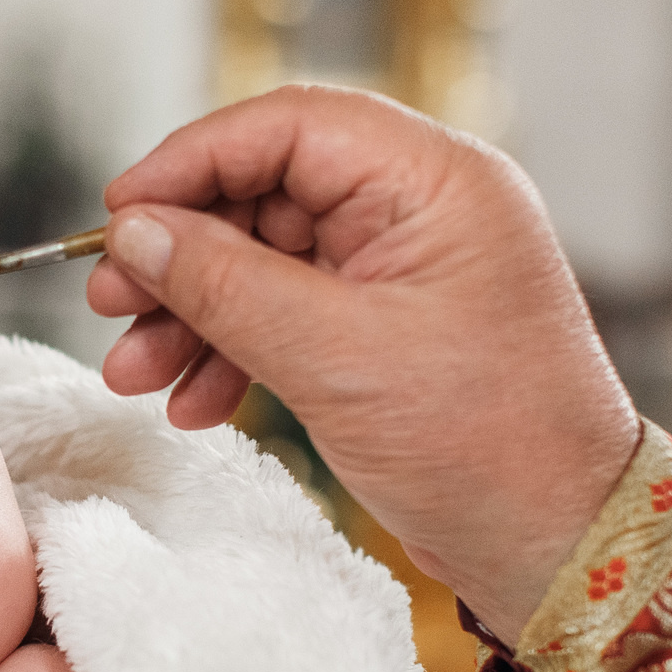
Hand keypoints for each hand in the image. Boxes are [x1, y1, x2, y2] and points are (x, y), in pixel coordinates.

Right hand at [87, 85, 639, 639]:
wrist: (559, 545)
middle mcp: (422, 208)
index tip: (118, 216)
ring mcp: (404, 270)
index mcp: (435, 180)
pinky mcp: (388, 328)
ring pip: (265, 259)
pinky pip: (289, 312)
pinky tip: (195, 402)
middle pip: (265, 192)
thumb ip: (224, 285)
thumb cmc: (487, 446)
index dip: (189, 162)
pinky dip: (234, 350)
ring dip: (194, 313)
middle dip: (181, 254)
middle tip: (112, 304)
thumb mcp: (334, 358)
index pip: (286, 126)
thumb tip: (135, 234)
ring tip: (136, 373)